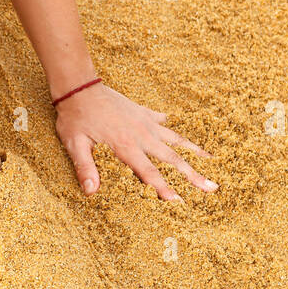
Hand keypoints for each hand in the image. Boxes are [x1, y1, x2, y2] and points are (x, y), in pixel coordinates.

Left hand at [54, 84, 216, 201]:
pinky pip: (164, 123)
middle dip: (193, 175)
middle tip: (212, 187)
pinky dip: (174, 131)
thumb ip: (85, 167)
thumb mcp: (75, 144)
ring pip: (176, 140)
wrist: (79, 87)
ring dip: (194, 152)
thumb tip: (91, 192)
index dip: (164, 188)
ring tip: (212, 161)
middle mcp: (142, 135)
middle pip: (172, 159)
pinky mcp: (143, 113)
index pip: (149, 173)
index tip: (179, 202)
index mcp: (126, 146)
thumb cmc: (75, 118)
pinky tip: (184, 137)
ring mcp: (145, 122)